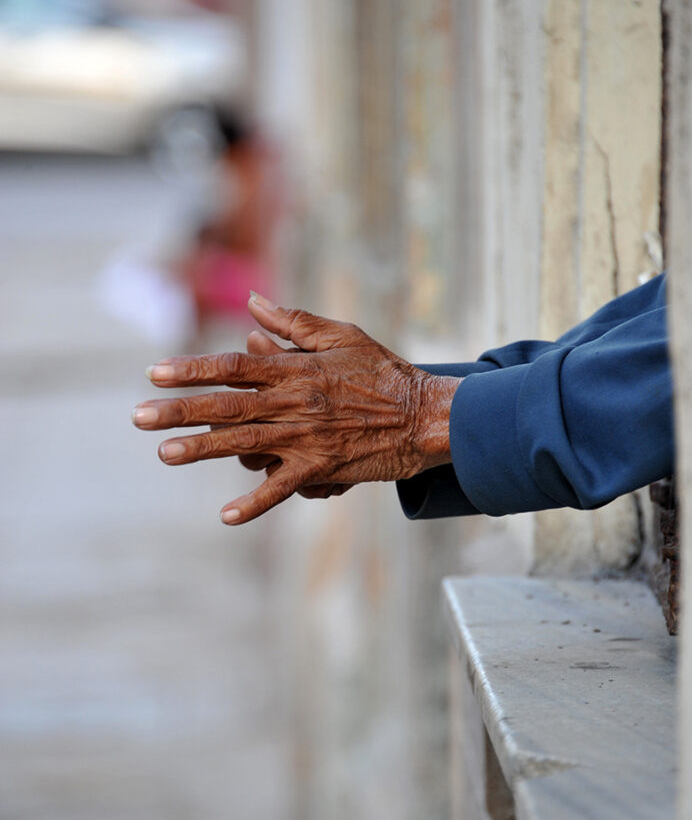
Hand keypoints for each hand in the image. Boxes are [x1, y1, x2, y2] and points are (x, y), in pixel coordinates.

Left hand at [132, 297, 458, 523]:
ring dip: (201, 449)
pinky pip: (282, 488)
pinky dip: (255, 503)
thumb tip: (252, 304)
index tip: (155, 372)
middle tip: (138, 416)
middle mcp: (296, 402)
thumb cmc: (384, 371)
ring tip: (164, 453)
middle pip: (227, 405)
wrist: (424, 416)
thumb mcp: (342, 335)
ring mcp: (307, 437)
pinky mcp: (322, 468)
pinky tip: (226, 516)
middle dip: (179, 410)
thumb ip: (294, 322)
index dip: (192, 369)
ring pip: (244, 443)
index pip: (234, 366)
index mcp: (297, 368)